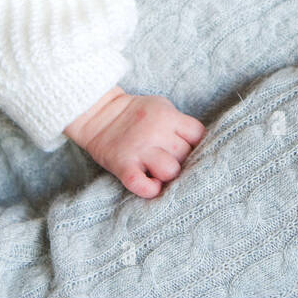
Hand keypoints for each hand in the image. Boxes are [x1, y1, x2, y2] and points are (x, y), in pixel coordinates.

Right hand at [64, 87, 206, 198]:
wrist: (99, 114)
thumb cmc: (135, 114)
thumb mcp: (161, 107)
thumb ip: (179, 124)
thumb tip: (198, 146)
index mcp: (168, 116)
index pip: (198, 135)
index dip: (197, 145)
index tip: (189, 149)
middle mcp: (156, 133)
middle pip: (186, 155)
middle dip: (183, 161)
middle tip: (172, 160)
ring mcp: (139, 150)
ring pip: (170, 171)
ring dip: (168, 175)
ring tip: (160, 172)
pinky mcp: (123, 165)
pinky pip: (142, 185)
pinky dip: (149, 190)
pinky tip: (151, 185)